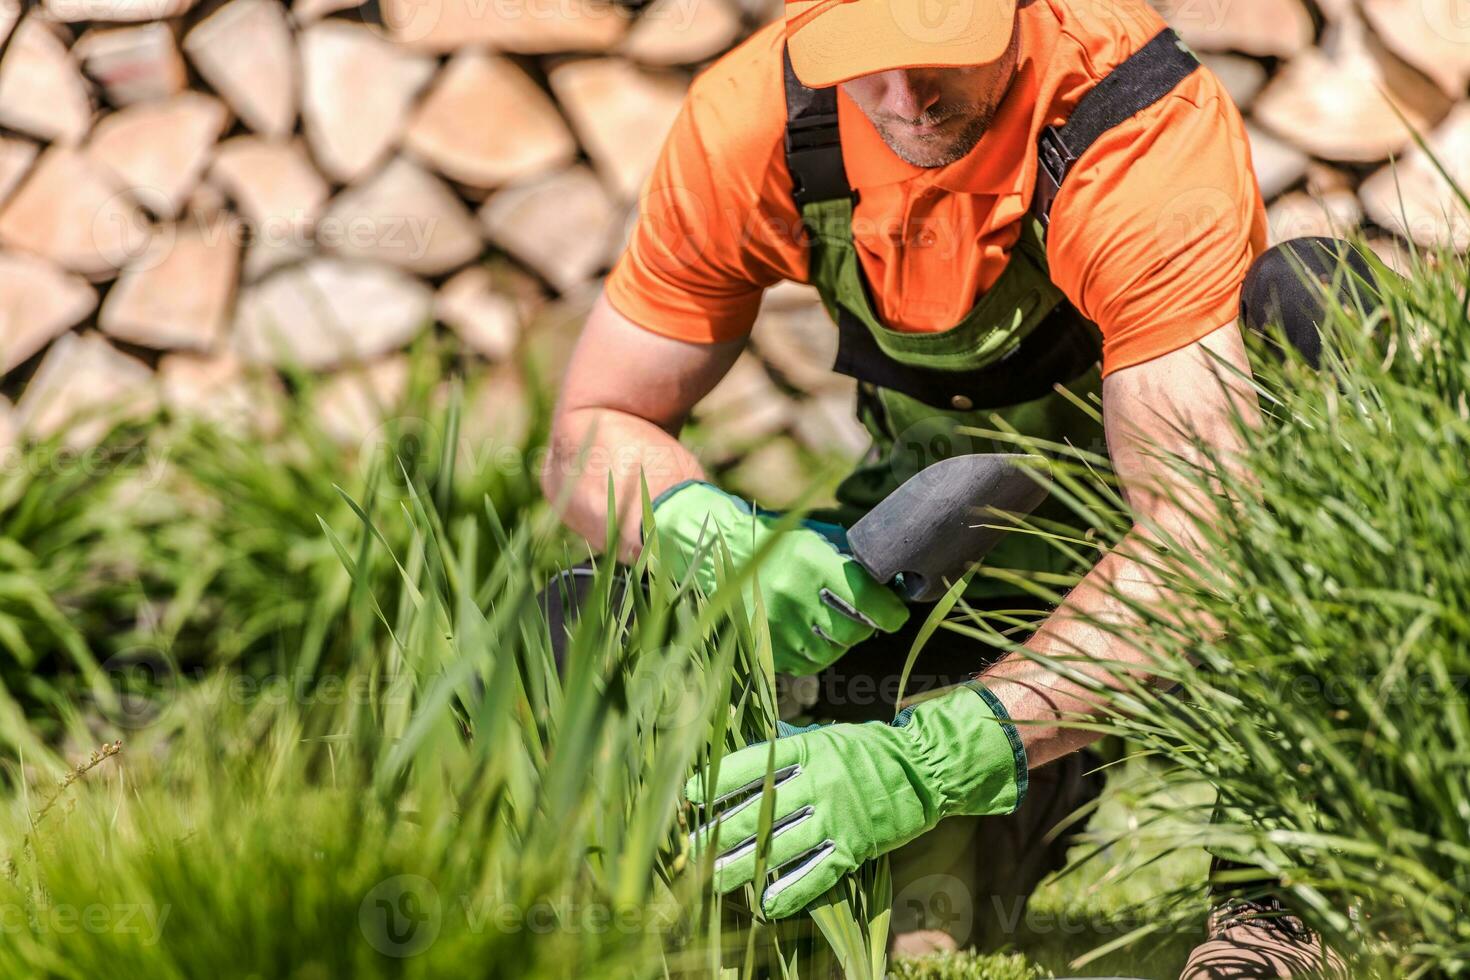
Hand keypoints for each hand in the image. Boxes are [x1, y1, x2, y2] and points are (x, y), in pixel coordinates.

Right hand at [647, 481, 908, 674]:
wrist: (720, 550)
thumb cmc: (776, 542)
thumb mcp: (816, 539)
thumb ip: (851, 560)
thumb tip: (893, 581)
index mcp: (812, 562)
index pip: (869, 602)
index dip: (892, 613)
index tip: (897, 614)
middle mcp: (794, 594)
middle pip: (852, 632)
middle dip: (866, 628)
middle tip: (866, 619)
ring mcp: (775, 623)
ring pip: (830, 652)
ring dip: (840, 643)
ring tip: (835, 625)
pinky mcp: (762, 643)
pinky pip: (804, 664)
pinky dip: (816, 655)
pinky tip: (813, 637)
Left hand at [686, 682, 1026, 917]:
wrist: (923, 767)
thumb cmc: (865, 749)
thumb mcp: (825, 735)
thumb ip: (786, 746)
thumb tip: (741, 747)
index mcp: (807, 749)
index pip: (752, 767)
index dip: (718, 783)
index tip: (691, 796)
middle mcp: (818, 783)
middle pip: (758, 813)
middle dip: (720, 833)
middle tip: (691, 848)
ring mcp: (837, 817)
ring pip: (780, 847)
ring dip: (743, 867)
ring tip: (713, 880)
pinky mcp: (855, 846)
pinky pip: (818, 873)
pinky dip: (791, 891)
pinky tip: (766, 905)